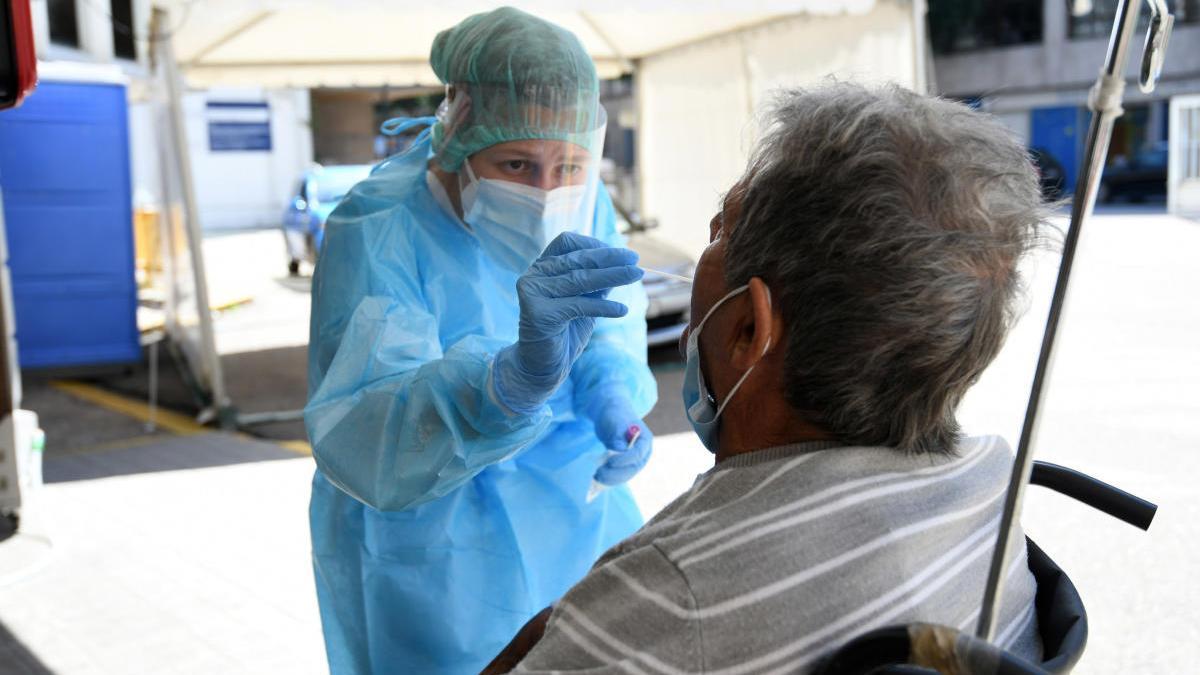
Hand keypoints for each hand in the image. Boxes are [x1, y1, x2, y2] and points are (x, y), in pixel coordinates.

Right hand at [492, 233, 641, 414]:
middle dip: (610, 259)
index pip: (566, 242)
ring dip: (613, 276)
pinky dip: (604, 307)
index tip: (619, 253)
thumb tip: (624, 263)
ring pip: (580, 280)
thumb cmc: (565, 331)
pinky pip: (578, 305)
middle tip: (635, 260)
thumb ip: (597, 282)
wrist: (543, 365)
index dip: (593, 243)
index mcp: (541, 267)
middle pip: (577, 260)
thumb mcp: (585, 300)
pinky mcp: (538, 313)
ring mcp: (533, 293)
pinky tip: (622, 310)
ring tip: (636, 276)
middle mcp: (533, 276)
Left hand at [590, 398, 653, 485]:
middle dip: (616, 473)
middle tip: (599, 473)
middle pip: (633, 468)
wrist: (611, 414)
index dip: (624, 460)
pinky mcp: (626, 464)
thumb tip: (620, 453)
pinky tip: (599, 478)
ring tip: (596, 476)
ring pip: (626, 474)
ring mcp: (635, 460)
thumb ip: (619, 439)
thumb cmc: (615, 416)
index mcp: (645, 439)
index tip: (610, 462)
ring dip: (612, 478)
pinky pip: (620, 475)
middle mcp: (643, 452)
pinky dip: (610, 478)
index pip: (638, 454)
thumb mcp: (616, 424)